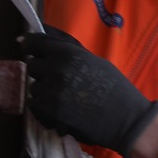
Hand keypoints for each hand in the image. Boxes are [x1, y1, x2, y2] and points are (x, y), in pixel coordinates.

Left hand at [17, 26, 157, 156]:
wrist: (125, 119)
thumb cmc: (113, 87)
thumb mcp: (92, 60)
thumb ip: (64, 49)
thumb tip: (33, 38)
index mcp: (68, 52)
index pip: (34, 43)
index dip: (32, 46)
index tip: (34, 51)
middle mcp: (56, 69)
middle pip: (32, 66)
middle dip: (43, 72)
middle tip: (61, 81)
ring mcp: (51, 91)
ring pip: (34, 88)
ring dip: (45, 93)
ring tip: (66, 99)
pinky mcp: (50, 112)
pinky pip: (35, 107)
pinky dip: (45, 110)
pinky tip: (63, 111)